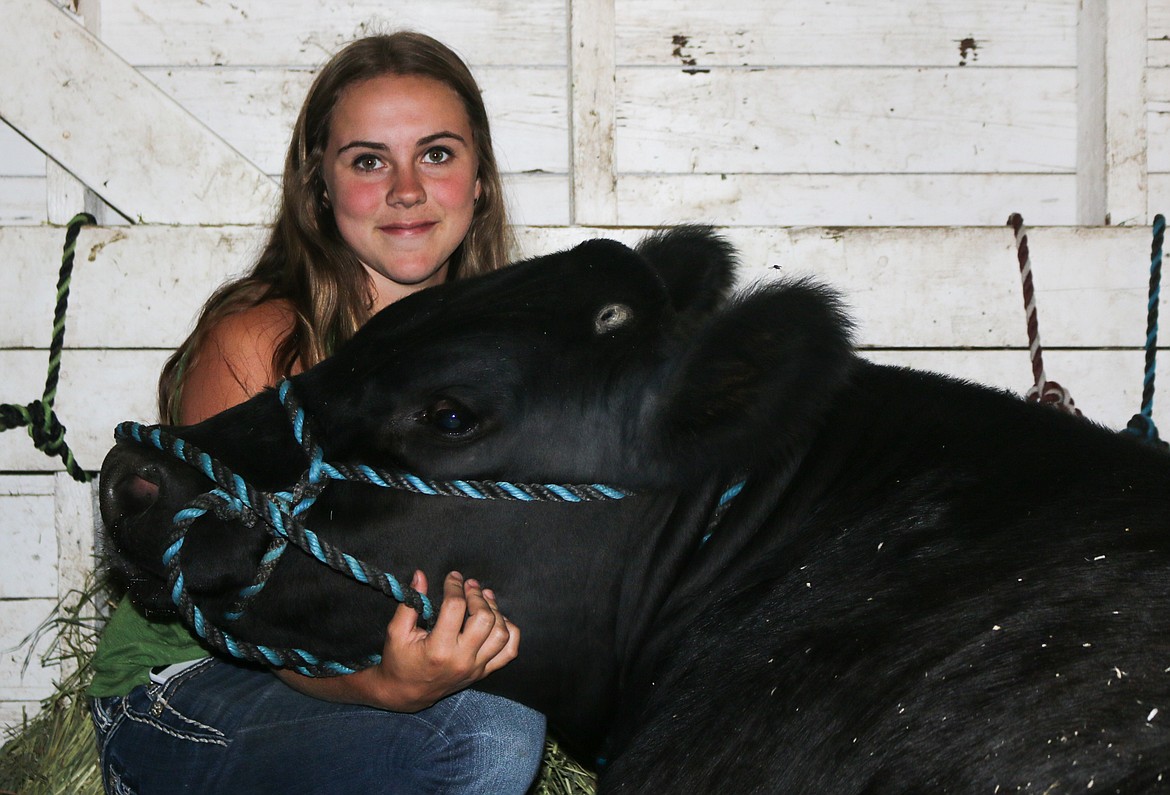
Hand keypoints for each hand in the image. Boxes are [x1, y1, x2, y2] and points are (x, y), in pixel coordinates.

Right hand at [376, 570, 519, 709]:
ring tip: (484, 597)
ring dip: (495, 610)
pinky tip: (498, 619)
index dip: (454, 586)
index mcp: (439, 649)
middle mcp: (462, 659)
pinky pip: (509, 652)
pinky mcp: (483, 672)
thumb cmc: (399, 660)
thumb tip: (420, 575)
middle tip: (469, 585)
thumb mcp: (397, 632)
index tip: (452, 577)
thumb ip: (410, 603)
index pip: (455, 608)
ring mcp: (476, 668)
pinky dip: (509, 632)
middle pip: (484, 619)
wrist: (405, 693)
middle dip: (477, 596)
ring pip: (501, 634)